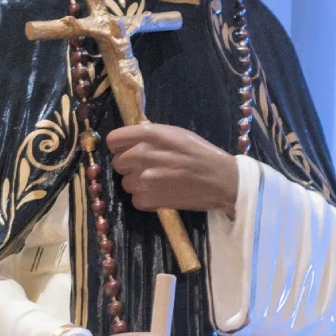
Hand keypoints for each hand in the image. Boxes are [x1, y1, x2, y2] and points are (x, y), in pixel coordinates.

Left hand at [106, 124, 238, 216]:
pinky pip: (136, 200)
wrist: (222, 180)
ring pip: (126, 183)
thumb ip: (151, 136)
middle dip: (131, 167)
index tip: (130, 152)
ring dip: (139, 185)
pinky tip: (164, 194)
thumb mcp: (177, 134)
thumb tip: (131, 142)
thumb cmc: (202, 154)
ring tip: (161, 183)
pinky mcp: (148, 199)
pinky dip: (147, 200)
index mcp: (149, 134)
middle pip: (118, 163)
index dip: (121, 147)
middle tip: (152, 170)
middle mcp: (142, 154)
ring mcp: (143, 178)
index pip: (113, 140)